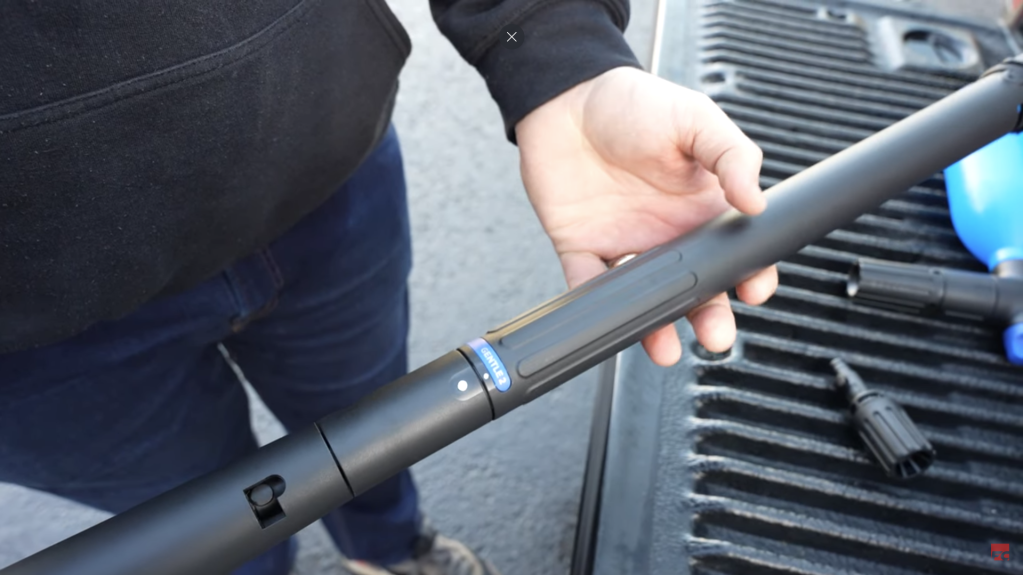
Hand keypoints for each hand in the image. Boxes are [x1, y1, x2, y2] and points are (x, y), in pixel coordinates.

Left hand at [515, 66, 777, 365]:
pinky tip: (610, 320)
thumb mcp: (695, 120)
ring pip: (644, 298)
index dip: (747, 276)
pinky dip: (596, 308)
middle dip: (707, 316)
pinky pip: (589, 286)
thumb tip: (757, 203)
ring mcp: (625, 244)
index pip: (732, 253)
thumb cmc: (634, 103)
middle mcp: (666, 233)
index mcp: (701, 206)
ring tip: (665, 348)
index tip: (754, 291)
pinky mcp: (582, 248)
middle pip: (693, 288)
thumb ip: (732, 158)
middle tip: (717, 336)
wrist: (567, 96)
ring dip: (655, 325)